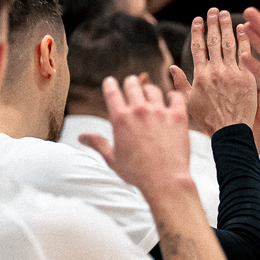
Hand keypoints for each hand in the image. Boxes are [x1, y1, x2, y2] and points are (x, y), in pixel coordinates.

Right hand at [79, 76, 194, 194]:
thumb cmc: (137, 172)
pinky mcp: (178, 116)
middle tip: (131, 80)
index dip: (110, 84)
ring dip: (149, 89)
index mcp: (120, 119)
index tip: (110, 81)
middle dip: (130, 82)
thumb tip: (80, 137)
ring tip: (149, 90)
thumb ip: (98, 143)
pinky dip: (172, 96)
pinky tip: (171, 98)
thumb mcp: (112, 158)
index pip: (112, 93)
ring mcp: (160, 112)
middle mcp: (140, 111)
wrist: (165, 179)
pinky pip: (176, 97)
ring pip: (154, 90)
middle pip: (133, 86)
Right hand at [172, 9, 256, 136]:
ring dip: (226, 27)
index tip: (198, 19)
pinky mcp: (248, 78)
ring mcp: (233, 73)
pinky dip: (244, 40)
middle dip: (213, 24)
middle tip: (213, 10)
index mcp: (200, 76)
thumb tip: (172, 66)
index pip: (198, 47)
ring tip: (225, 14)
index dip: (197, 31)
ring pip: (229, 45)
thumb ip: (180, 83)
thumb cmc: (208, 119)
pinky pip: (246, 55)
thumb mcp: (189, 102)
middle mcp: (216, 71)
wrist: (230, 131)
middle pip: (214, 42)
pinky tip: (243, 28)